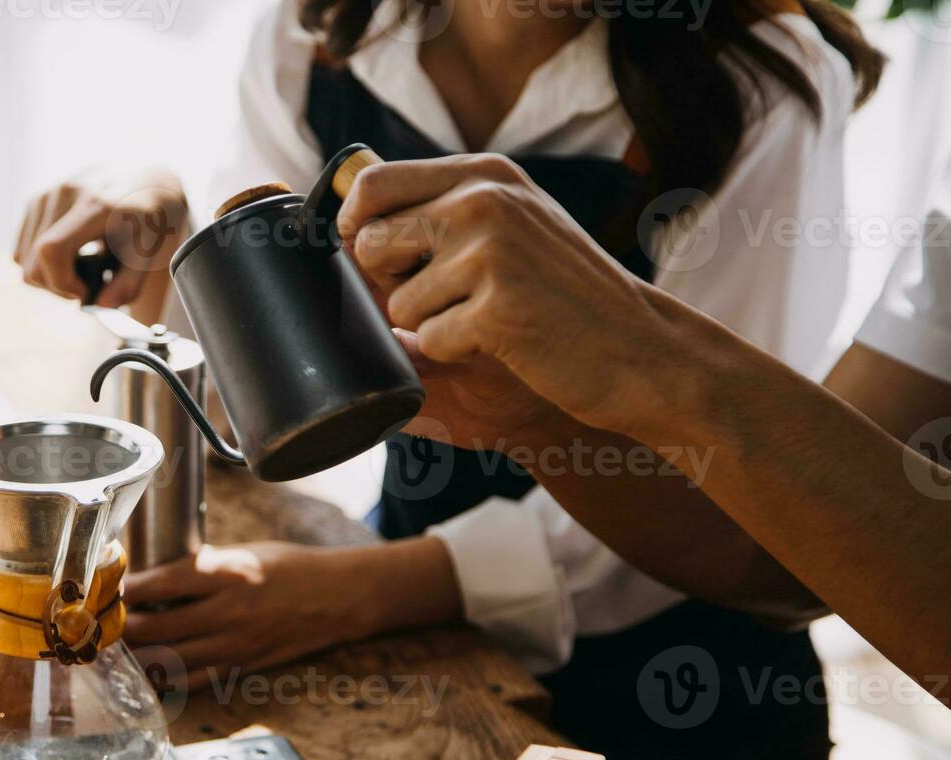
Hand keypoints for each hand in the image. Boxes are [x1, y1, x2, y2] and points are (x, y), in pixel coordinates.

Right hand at [14, 167, 188, 324]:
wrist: (146, 180)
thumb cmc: (150, 220)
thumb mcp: (149, 253)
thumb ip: (129, 284)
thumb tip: (102, 306)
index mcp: (97, 205)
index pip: (52, 250)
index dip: (62, 283)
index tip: (87, 292)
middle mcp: (65, 194)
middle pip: (32, 264)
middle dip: (58, 287)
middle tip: (88, 286)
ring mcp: (47, 194)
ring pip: (21, 260)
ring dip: (48, 276)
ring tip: (81, 269)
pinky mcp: (36, 200)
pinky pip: (21, 249)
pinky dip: (41, 263)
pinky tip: (70, 257)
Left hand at [122, 542, 371, 680]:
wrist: (338, 598)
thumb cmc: (292, 568)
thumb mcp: (245, 552)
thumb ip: (202, 565)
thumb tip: (154, 573)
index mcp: (228, 574)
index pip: (160, 584)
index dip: (125, 589)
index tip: (106, 588)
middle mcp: (229, 612)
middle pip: (155, 629)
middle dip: (122, 629)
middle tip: (101, 624)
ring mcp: (235, 645)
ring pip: (168, 662)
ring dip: (136, 658)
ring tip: (116, 651)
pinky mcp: (242, 667)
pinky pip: (193, 681)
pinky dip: (165, 679)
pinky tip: (146, 674)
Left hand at [339, 154, 686, 436]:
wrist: (640, 349)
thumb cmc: (564, 296)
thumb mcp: (514, 227)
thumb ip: (445, 213)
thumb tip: (348, 228)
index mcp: (485, 175)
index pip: (373, 183)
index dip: (354, 226)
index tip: (374, 256)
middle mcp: (484, 201)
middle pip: (370, 244)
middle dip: (391, 285)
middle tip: (447, 298)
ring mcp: (491, 252)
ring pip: (397, 304)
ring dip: (429, 326)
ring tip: (488, 320)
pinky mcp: (496, 308)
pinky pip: (428, 342)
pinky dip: (454, 354)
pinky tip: (502, 343)